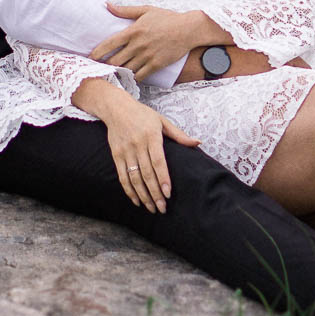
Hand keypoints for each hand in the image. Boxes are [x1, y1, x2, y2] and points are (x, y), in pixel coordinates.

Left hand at [91, 4, 216, 79]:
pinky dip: (132, 77)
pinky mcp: (157, 64)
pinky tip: (128, 77)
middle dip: (104, 65)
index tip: (89, 58)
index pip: (109, 43)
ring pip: (126, 69)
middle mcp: (138, 45)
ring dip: (117, 73)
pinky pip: (140, 75)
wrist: (188, 29)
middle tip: (97, 69)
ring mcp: (147, 56)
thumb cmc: (166, 18)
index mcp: (133, 31)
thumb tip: (107, 5)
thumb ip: (125, 10)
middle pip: (115, 60)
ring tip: (109, 75)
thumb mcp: (145, 10)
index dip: (97, 53)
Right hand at [100, 96, 199, 213]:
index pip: (158, 161)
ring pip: (134, 177)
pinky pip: (123, 176)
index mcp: (151, 135)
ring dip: (143, 195)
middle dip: (155, 193)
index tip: (168, 193)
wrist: (116, 108)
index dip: (163, 178)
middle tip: (163, 208)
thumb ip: (179, 135)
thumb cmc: (142, 114)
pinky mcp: (117, 155)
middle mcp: (137, 144)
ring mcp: (125, 150)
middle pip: (146, 173)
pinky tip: (137, 201)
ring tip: (152, 208)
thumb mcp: (162, 121)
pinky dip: (129, 190)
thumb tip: (198, 142)